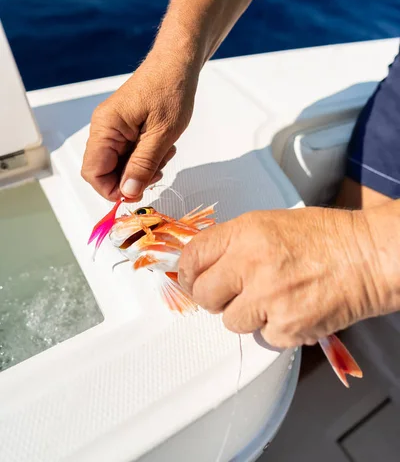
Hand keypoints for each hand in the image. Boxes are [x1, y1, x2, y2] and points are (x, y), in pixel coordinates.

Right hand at [81, 52, 198, 200]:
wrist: (178, 64)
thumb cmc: (170, 90)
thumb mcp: (162, 134)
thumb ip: (143, 165)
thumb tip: (127, 193)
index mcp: (105, 127)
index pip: (93, 172)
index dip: (113, 190)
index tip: (137, 193)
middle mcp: (103, 128)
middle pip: (105, 171)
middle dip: (131, 179)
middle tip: (157, 171)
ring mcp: (113, 127)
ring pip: (119, 164)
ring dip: (142, 168)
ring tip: (164, 154)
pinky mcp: (124, 126)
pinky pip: (128, 152)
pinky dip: (145, 157)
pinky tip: (162, 147)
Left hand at [178, 207, 384, 347]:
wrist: (366, 256)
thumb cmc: (323, 236)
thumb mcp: (268, 223)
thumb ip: (233, 242)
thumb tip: (204, 264)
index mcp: (244, 233)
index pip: (192, 257)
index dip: (186, 272)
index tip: (190, 279)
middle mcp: (250, 264)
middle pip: (203, 295)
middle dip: (213, 297)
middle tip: (231, 293)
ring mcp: (268, 298)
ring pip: (230, 321)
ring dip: (247, 314)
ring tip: (272, 298)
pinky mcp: (287, 328)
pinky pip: (262, 337)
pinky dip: (274, 328)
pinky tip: (292, 309)